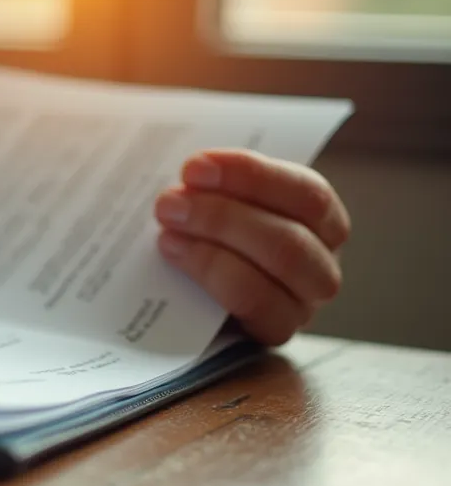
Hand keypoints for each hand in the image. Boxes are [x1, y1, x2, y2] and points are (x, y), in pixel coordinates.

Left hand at [154, 149, 349, 345]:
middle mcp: (320, 262)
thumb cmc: (206, 232)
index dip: (251, 176)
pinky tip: (176, 257)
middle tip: (169, 204)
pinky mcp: (274, 331)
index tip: (196, 167)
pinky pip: (256, 306)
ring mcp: (302, 302)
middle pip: (289, 238)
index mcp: (319, 218)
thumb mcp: (214, 197)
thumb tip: (182, 154)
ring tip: (166, 233)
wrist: (185, 304)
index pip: (306, 193)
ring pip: (278, 272)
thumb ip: (210, 178)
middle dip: (222, 216)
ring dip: (215, 249)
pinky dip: (213, 278)